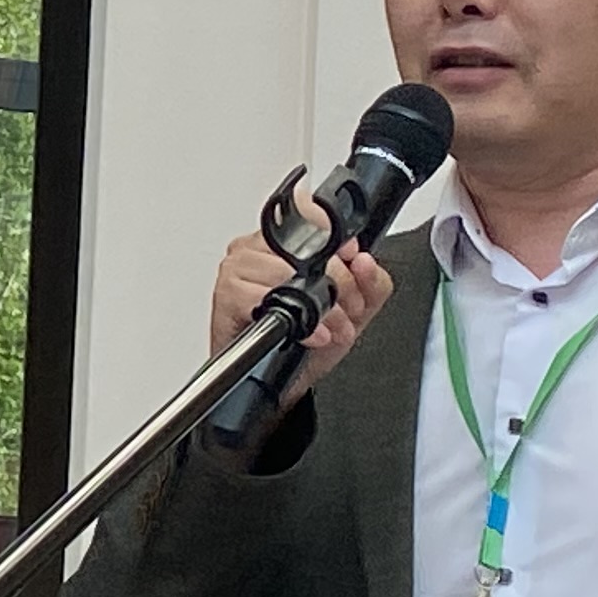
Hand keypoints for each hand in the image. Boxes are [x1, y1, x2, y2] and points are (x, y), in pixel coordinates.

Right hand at [206, 196, 394, 409]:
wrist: (283, 384)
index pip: (308, 213)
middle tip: (350, 311)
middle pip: (302, 247)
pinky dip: (295, 321)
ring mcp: (236, 269)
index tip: (355, 266)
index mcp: (282, 240)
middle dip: (339, 284)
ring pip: (283, 271)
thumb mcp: (356, 309)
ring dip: (319, 307)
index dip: (337, 241)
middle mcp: (255, 248)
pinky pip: (261, 297)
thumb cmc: (307, 343)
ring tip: (331, 328)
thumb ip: (372, 282)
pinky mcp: (225, 295)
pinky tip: (310, 334)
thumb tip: (364, 262)